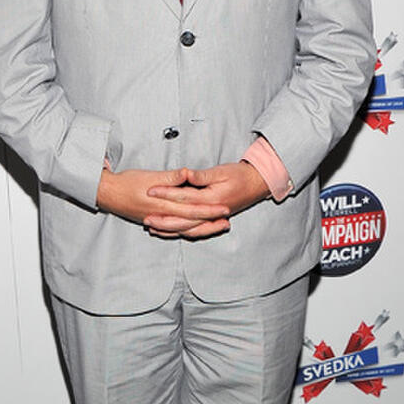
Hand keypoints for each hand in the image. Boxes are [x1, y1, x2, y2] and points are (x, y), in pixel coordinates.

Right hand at [97, 167, 230, 237]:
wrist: (108, 193)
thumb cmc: (128, 181)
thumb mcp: (150, 175)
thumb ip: (171, 177)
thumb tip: (187, 173)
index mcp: (163, 203)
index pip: (192, 208)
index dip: (210, 209)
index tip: (225, 207)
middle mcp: (162, 216)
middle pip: (192, 221)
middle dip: (210, 221)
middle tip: (227, 219)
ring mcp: (158, 221)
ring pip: (184, 230)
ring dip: (202, 229)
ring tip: (217, 227)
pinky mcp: (153, 222)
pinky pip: (173, 232)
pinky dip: (185, 233)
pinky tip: (193, 231)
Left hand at [144, 162, 268, 235]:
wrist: (258, 183)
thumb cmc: (241, 175)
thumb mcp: (221, 171)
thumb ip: (202, 176)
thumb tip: (186, 174)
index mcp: (213, 199)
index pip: (184, 197)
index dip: (166, 193)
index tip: (150, 191)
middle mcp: (212, 212)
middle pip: (183, 219)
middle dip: (163, 219)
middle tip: (145, 218)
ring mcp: (212, 218)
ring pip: (188, 229)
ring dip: (170, 229)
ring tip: (152, 227)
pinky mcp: (212, 220)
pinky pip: (194, 231)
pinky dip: (180, 232)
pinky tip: (168, 231)